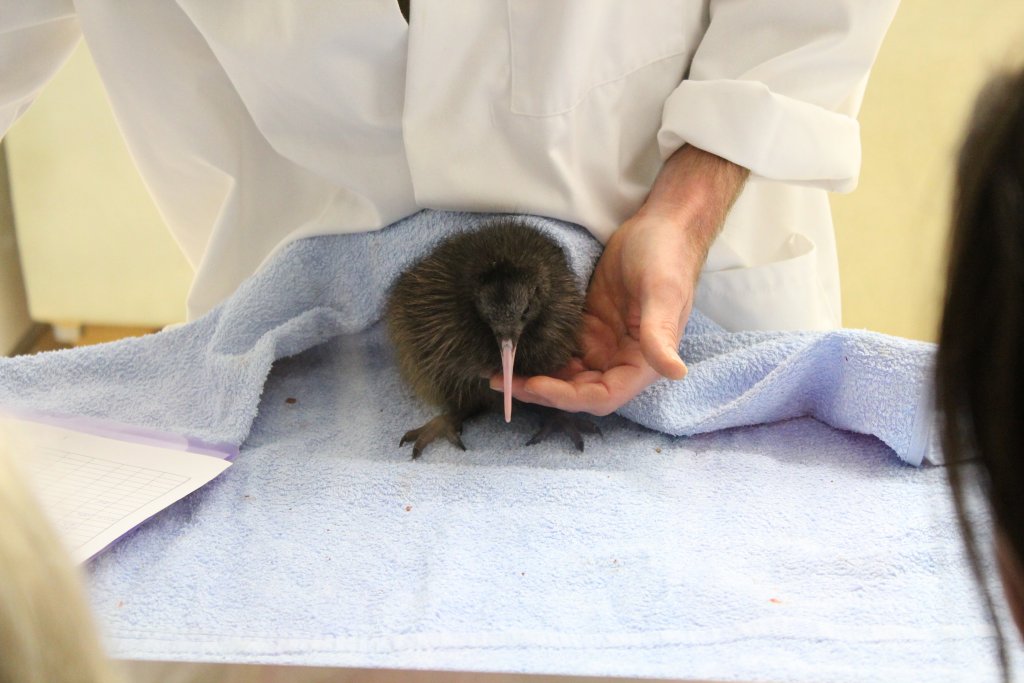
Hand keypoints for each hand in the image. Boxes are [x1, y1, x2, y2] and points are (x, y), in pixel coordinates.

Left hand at [493, 145, 748, 414]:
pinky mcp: (586, 327)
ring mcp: (601, 345)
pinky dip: (536, 353)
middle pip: (577, 391)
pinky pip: (559, 350)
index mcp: (642, 363)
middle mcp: (620, 361)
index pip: (602, 396)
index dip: (567, 396)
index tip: (534, 385)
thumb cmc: (667, 256)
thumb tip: (675, 373)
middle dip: (540, 390)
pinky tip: (511, 345)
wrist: (660, 225)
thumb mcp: (663, 292)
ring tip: (496, 369)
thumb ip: (660, 333)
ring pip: (564, 374)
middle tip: (500, 379)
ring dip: (533, 376)